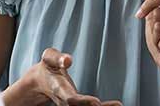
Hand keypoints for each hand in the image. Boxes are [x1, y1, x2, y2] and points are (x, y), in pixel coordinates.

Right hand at [6, 48, 122, 105]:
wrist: (40, 83)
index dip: (83, 101)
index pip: (70, 99)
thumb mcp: (48, 58)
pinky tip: (118, 105)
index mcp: (59, 89)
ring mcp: (73, 105)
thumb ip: (57, 58)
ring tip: (118, 105)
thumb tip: (68, 60)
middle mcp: (66, 101)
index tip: (96, 102)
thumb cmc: (47, 67)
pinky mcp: (79, 104)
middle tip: (108, 105)